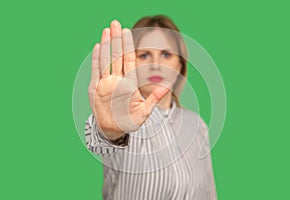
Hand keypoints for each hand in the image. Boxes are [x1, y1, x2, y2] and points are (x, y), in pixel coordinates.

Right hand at [88, 20, 168, 139]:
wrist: (114, 130)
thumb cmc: (130, 121)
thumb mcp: (144, 112)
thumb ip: (155, 98)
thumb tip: (168, 86)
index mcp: (130, 83)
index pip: (129, 59)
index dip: (128, 45)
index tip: (128, 31)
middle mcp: (118, 79)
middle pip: (117, 55)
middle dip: (116, 39)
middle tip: (115, 23)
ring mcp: (106, 83)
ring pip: (106, 60)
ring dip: (106, 45)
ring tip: (106, 30)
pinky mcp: (96, 89)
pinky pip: (96, 71)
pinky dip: (96, 59)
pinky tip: (98, 46)